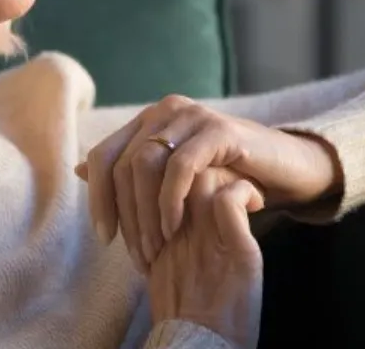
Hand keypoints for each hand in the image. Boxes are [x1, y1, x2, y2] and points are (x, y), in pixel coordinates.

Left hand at [75, 95, 341, 269]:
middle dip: (124, 214)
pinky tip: (174, 228)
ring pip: (145, 164)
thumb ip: (131, 172)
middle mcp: (165, 110)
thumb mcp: (174, 177)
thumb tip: (78, 169)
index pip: (103, 156)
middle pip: (121, 163)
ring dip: (145, 213)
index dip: (98, 198)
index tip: (105, 238)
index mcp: (148, 119)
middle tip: (136, 254)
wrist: (286, 169)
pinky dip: (171, 201)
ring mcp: (191, 115)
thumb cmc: (226, 176)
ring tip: (156, 247)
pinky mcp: (218, 130)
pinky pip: (181, 167)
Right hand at [148, 174, 263, 348]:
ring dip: (219, 172)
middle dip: (190, 163)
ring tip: (239, 180)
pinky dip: (244, 192)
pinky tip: (257, 202)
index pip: (152, 176)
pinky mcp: (235, 248)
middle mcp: (178, 230)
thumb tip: (150, 219)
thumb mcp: (159, 269)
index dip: (168, 167)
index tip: (197, 173)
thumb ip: (152, 236)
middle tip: (217, 166)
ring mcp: (205, 238)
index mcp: (158, 232)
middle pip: (169, 170)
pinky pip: (230, 201)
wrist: (202, 346)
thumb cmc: (187, 312)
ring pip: (201, 177)